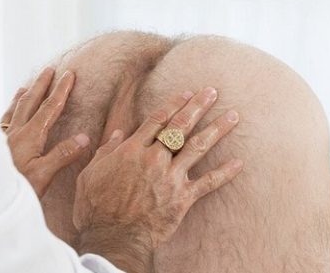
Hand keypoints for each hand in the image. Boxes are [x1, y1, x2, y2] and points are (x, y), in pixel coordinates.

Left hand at [1, 67, 90, 197]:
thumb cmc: (16, 189)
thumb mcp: (44, 175)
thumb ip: (62, 155)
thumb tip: (83, 137)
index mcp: (29, 136)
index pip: (49, 108)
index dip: (60, 90)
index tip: (69, 75)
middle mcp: (14, 133)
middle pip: (29, 102)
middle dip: (41, 85)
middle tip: (49, 70)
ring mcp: (2, 139)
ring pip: (14, 110)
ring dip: (23, 96)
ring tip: (26, 86)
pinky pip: (2, 123)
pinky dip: (7, 113)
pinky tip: (7, 116)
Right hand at [73, 88, 243, 272]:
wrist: (112, 237)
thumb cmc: (96, 208)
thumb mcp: (90, 174)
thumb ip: (105, 152)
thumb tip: (117, 135)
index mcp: (132, 150)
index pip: (157, 120)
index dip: (174, 104)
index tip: (187, 93)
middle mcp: (154, 158)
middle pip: (180, 126)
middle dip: (198, 106)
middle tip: (213, 92)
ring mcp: (170, 177)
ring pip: (198, 146)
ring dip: (217, 129)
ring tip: (233, 116)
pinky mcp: (182, 198)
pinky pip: (208, 182)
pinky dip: (225, 172)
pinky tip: (239, 162)